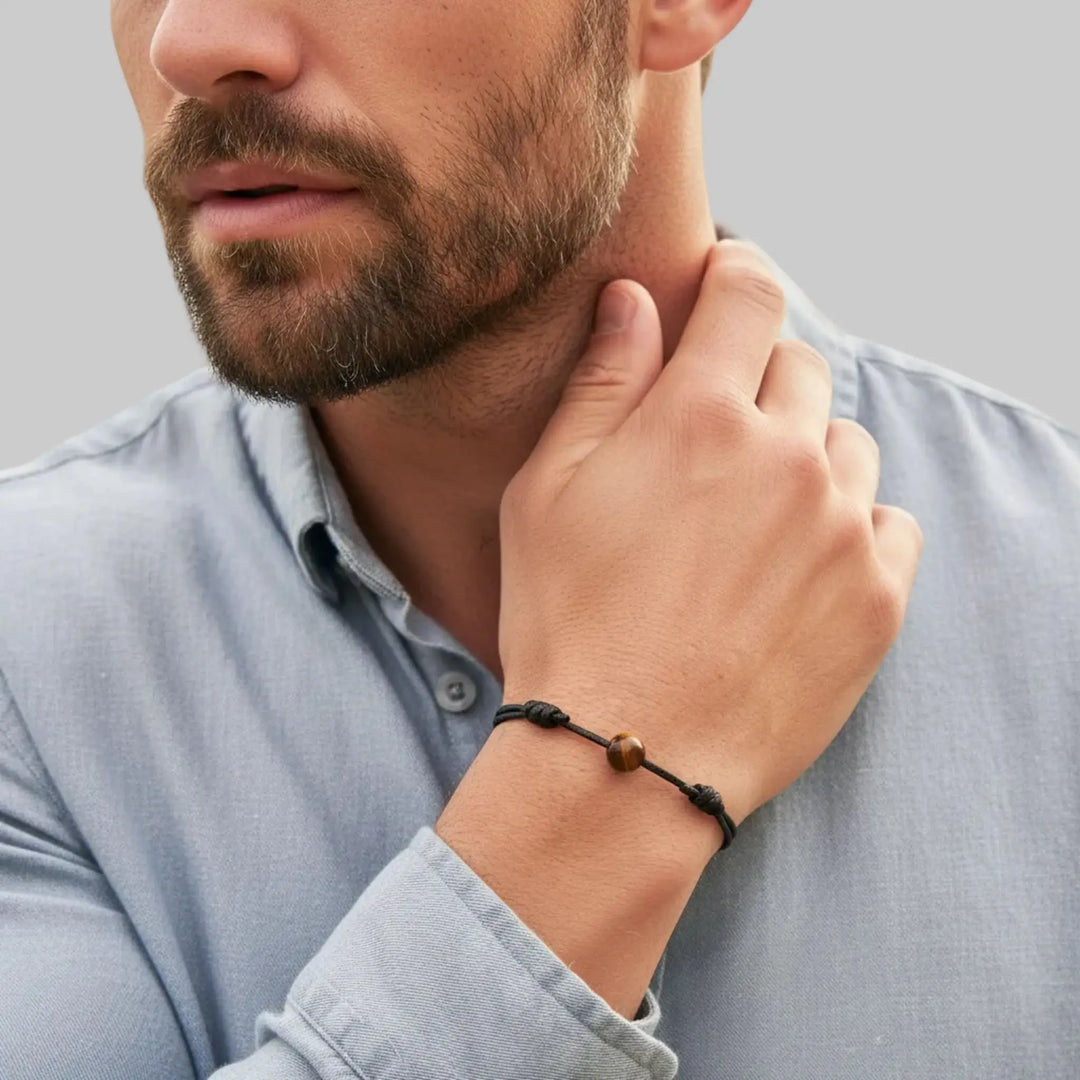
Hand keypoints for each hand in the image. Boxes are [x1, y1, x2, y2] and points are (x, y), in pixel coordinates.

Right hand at [496, 240, 922, 833]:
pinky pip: (889, 522)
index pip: (749, 295)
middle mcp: (786, 456)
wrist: (626, 754)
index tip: (726, 289)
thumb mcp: (547, 492)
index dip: (737, 276)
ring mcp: (842, 528)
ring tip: (755, 517)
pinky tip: (801, 566)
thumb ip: (601, 383)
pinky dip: (852, 526)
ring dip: (807, 457)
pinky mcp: (878, 597)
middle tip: (716, 439)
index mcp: (699, 415)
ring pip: (848, 445)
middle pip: (802, 368)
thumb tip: (633, 299)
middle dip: (760, 383)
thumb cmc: (568, 620)